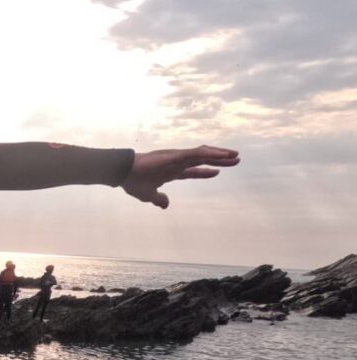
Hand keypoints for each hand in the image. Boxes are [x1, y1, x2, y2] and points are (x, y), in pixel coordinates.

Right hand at [122, 146, 239, 209]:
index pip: (192, 171)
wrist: (124, 173)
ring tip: (235, 156)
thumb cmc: (134, 182)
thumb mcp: (149, 195)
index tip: (217, 171)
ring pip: (204, 154)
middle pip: (203, 160)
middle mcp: (177, 163)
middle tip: (235, 160)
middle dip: (220, 160)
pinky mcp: (176, 156)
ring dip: (220, 155)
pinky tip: (222, 154)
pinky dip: (210, 153)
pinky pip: (197, 154)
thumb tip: (166, 205)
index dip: (205, 172)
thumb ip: (159, 199)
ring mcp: (178, 158)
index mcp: (171, 172)